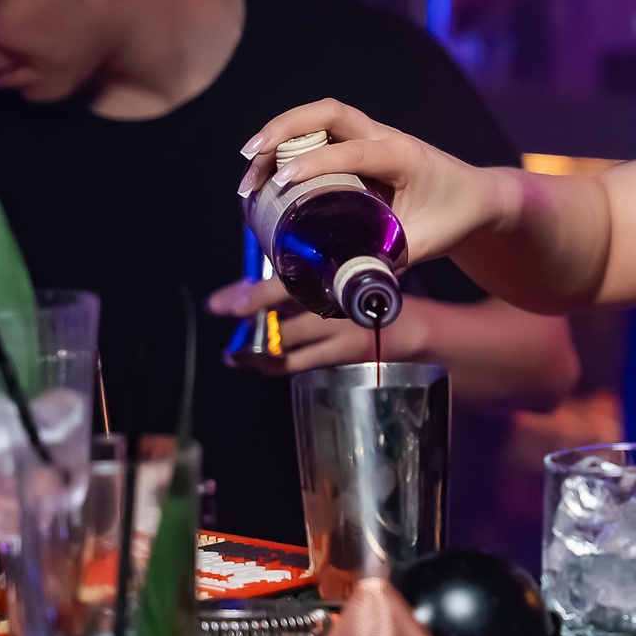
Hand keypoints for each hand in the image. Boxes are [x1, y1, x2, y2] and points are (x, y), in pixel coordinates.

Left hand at [206, 276, 428, 374]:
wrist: (413, 328)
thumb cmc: (368, 301)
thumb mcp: (341, 283)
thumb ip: (302, 285)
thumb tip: (247, 293)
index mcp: (336, 271)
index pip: (287, 279)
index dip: (252, 292)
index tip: (222, 303)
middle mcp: (339, 294)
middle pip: (281, 305)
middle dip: (247, 312)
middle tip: (222, 311)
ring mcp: (343, 324)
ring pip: (284, 336)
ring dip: (254, 345)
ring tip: (236, 352)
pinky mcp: (347, 350)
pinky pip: (299, 361)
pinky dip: (274, 364)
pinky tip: (260, 364)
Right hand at [237, 98, 513, 267]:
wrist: (477, 196)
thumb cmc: (455, 217)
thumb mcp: (426, 245)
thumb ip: (387, 263)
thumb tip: (342, 288)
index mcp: (404, 157)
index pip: (353, 150)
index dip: (315, 162)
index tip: (282, 180)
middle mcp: (386, 137)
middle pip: (330, 113)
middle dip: (285, 129)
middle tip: (251, 158)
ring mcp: (373, 136)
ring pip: (321, 116)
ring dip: (281, 131)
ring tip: (249, 165)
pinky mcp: (361, 144)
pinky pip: (321, 131)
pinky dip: (291, 141)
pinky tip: (266, 167)